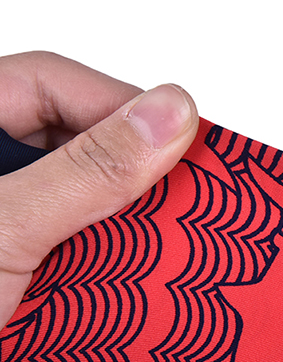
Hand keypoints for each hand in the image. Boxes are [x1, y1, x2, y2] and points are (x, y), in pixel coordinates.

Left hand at [0, 51, 198, 328]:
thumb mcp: (1, 232)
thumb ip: (88, 170)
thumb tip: (176, 109)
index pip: (51, 84)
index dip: (120, 105)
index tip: (183, 142)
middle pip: (72, 137)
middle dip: (131, 168)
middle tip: (186, 199)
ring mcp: (1, 218)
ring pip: (81, 195)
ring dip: (124, 219)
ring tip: (169, 242)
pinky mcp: (14, 264)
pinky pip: (75, 244)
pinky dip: (108, 258)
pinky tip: (134, 277)